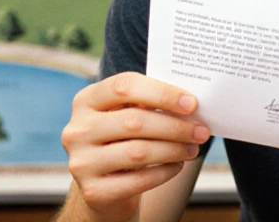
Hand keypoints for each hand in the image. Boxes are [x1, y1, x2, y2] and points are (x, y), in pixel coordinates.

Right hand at [61, 72, 209, 221]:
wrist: (103, 186)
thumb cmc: (123, 140)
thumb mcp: (127, 115)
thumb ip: (148, 104)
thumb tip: (189, 103)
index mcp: (86, 100)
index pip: (124, 86)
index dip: (162, 93)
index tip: (192, 103)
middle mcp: (77, 129)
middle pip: (134, 121)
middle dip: (175, 126)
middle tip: (201, 130)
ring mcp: (81, 162)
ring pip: (139, 152)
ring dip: (174, 149)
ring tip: (193, 148)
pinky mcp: (93, 191)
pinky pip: (139, 180)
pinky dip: (165, 171)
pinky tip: (177, 165)